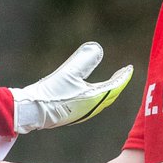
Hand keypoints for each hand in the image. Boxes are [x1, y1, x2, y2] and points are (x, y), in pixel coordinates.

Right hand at [9, 43, 132, 132]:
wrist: (33, 111)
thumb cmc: (51, 93)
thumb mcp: (68, 72)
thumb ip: (84, 59)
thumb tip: (97, 47)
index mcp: (94, 98)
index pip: (115, 86)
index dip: (123, 76)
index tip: (129, 67)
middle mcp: (92, 108)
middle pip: (111, 94)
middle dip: (118, 82)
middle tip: (123, 72)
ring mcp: (83, 113)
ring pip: (103, 101)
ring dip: (109, 90)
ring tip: (111, 81)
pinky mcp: (74, 115)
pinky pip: (94, 104)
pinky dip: (99, 95)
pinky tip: (92, 93)